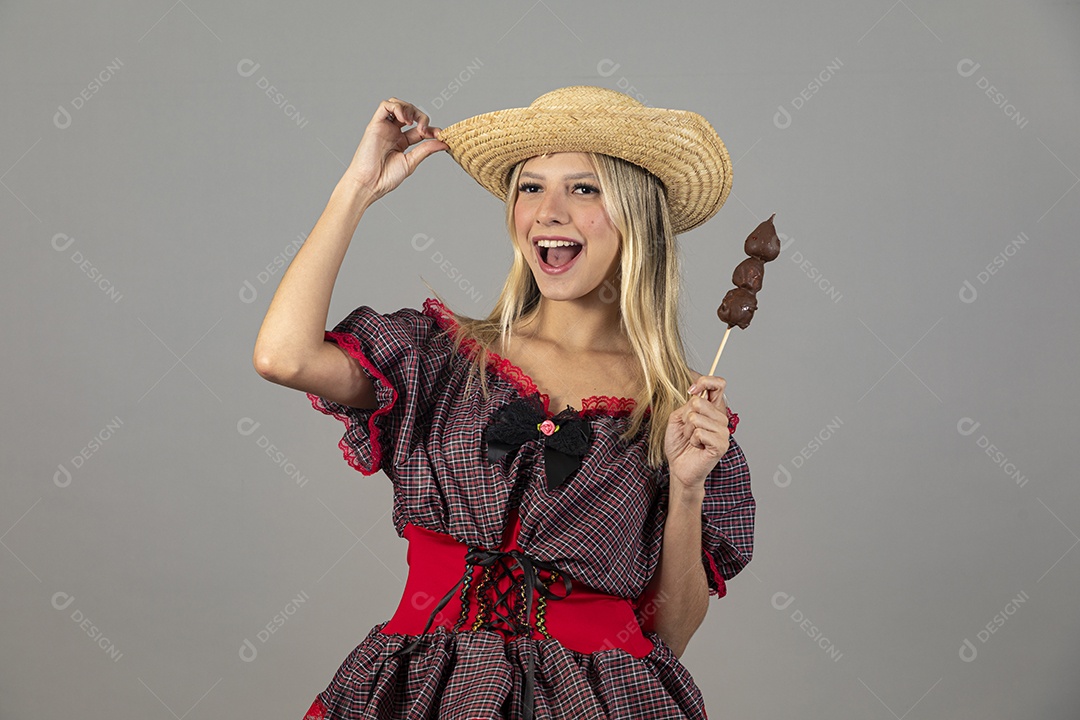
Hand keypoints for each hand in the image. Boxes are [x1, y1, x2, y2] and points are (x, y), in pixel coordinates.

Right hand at [342, 98, 447, 201]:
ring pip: (398, 105)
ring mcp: (384, 127)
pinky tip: (404, 119)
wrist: (369, 183)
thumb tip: (444, 142)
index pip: (420, 128)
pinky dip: (397, 107)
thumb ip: (426, 150)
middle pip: (410, 113)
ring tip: (413, 123)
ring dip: (410, 109)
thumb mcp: (411, 162)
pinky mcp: (375, 124)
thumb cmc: (385, 177)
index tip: (440, 135)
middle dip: (422, 117)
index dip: (431, 128)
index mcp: (402, 142)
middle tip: (425, 130)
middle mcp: (393, 132)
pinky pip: (385, 106)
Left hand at [664, 375, 730, 491]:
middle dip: (685, 417)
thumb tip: (697, 396)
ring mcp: (723, 432)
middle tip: (688, 431)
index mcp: (713, 409)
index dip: (705, 382)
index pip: (718, 385)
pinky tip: (697, 447)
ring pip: (696, 418)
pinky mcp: (721, 445)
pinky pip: (700, 433)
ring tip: (692, 440)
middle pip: (698, 402)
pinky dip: (693, 440)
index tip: (691, 389)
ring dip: (688, 431)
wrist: (679, 467)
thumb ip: (688, 405)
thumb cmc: (679, 443)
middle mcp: (721, 418)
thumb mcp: (678, 418)